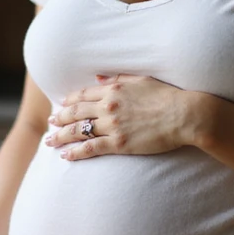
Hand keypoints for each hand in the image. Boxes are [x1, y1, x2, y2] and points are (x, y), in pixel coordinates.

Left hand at [45, 74, 191, 160]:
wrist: (184, 115)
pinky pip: (90, 148)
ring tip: (50, 141)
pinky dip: (75, 152)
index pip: (83, 95)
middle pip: (75, 113)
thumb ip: (118, 78)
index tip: (60, 106)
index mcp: (113, 89)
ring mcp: (112, 125)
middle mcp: (108, 106)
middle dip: (59, 119)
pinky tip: (65, 156)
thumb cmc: (167, 96)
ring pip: (78, 131)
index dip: (69, 101)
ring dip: (61, 136)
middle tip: (50, 123)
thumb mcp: (141, 80)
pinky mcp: (119, 143)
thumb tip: (98, 78)